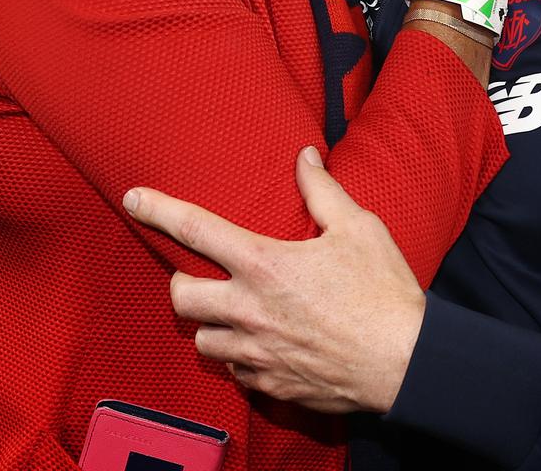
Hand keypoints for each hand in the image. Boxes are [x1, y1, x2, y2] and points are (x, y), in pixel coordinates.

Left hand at [123, 148, 425, 413]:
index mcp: (264, 264)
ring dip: (210, 325)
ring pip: (203, 342)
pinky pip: (235, 372)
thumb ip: (322, 190)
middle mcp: (249, 310)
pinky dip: (239, 358)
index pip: (196, 228)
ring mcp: (257, 353)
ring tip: (233, 313)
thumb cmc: (383, 291)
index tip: (133, 198)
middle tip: (201, 274)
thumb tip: (306, 156)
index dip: (159, 209)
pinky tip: (261, 346)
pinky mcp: (272, 385)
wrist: (407, 364)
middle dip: (182, 281)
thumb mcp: (358, 227)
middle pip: (182, 296)